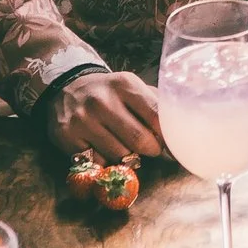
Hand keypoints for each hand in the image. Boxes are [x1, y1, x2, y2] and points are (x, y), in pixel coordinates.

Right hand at [44, 68, 164, 162]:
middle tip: (151, 149)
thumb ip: (154, 104)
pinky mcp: (68, 138)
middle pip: (139, 140)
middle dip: (151, 150)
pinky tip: (103, 148)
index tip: (171, 143)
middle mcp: (102, 101)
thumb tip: (181, 128)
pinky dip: (105, 161)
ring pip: (119, 155)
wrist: (67, 88)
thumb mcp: (131, 87)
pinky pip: (97, 162)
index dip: (167, 134)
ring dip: (128, 157)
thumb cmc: (109, 93)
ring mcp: (83, 120)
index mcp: (124, 84)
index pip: (156, 115)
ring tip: (125, 146)